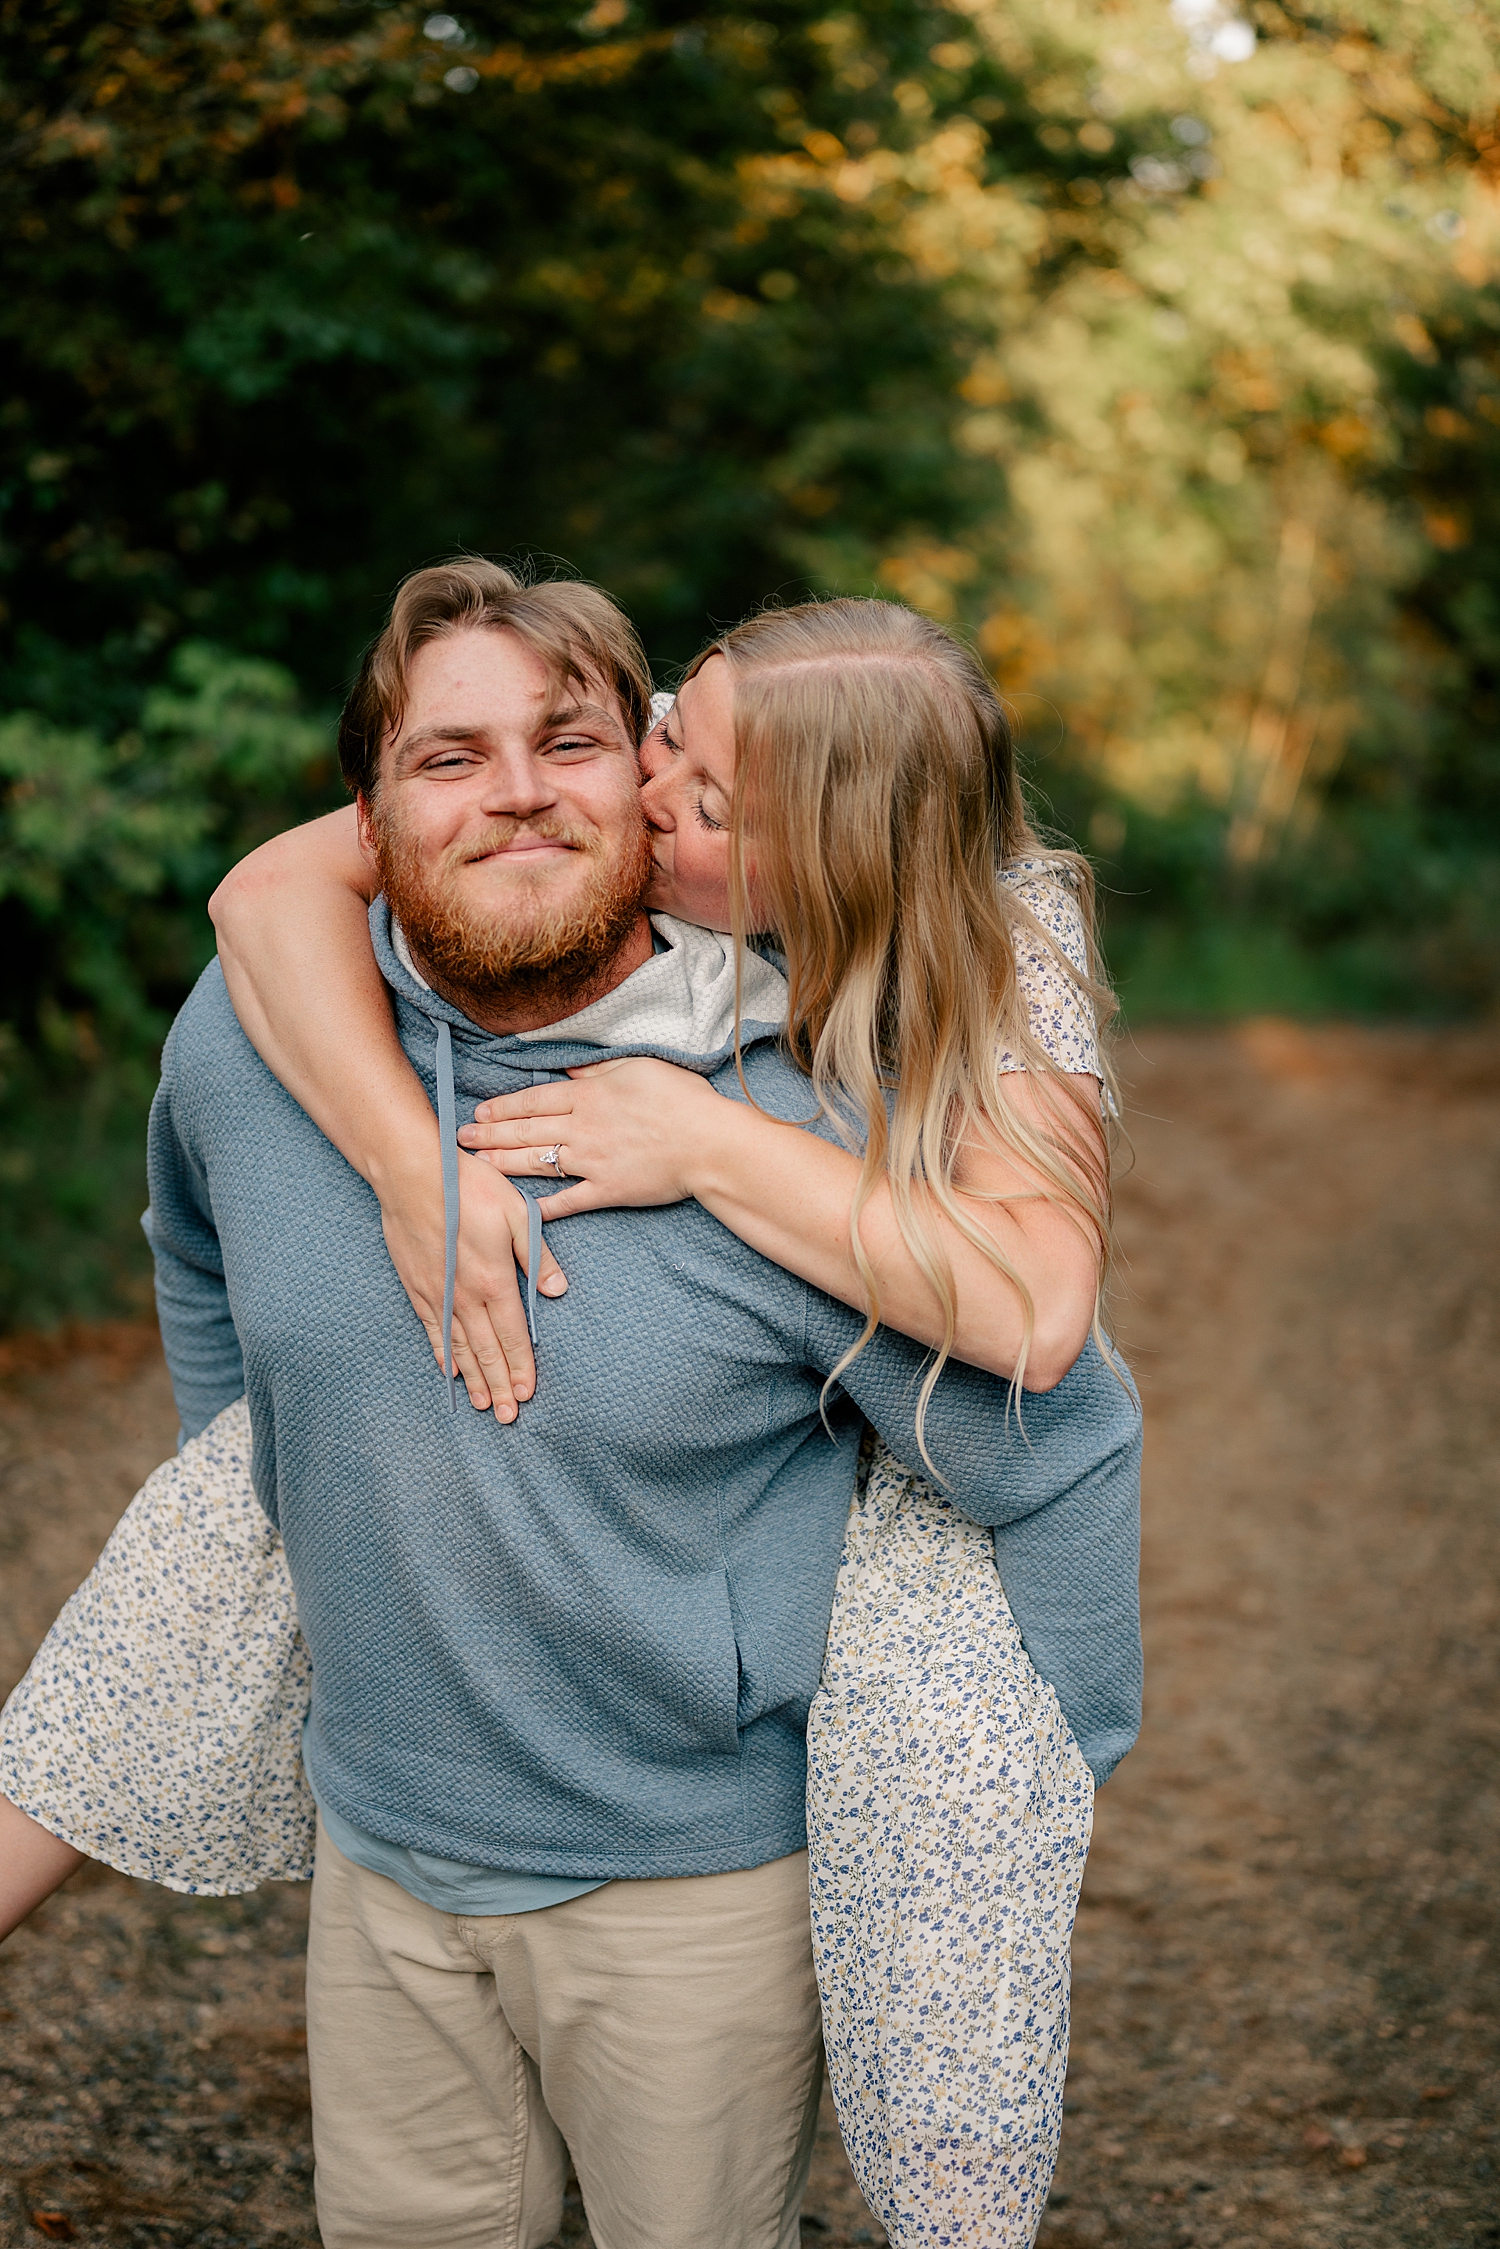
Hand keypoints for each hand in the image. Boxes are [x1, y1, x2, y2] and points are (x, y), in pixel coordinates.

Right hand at [377, 1152, 566, 1421]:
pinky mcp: (418, 1287)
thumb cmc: (469, 1187)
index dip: (522, 1367)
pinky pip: (433, 1331)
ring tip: (484, 1405)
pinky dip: (443, 1355)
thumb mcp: (517, 1214)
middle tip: (509, 1416)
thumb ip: (537, 1256)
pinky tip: (450, 1372)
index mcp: (495, 1280)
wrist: (412, 1175)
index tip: (528, 1394)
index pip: (513, 1335)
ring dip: (474, 1379)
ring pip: (459, 1348)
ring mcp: (438, 1295)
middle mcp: (465, 1296)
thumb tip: (558, 1290)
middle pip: (487, 1351)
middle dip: (500, 1385)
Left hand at [459, 1056, 723, 1217]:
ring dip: (504, 1163)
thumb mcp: (638, 1067)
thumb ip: (599, 1071)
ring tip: (477, 1166)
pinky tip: (521, 1209)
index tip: (480, 1110)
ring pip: (537, 1162)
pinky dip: (544, 1206)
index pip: (534, 1099)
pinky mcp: (607, 1190)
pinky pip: (568, 1200)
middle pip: (526, 1130)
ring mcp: (592, 1161)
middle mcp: (582, 1128)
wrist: (710, 1142)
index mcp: (589, 1096)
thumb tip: (570, 1072)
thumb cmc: (682, 1099)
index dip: (504, 1106)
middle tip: (461, 1140)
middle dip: (490, 1134)